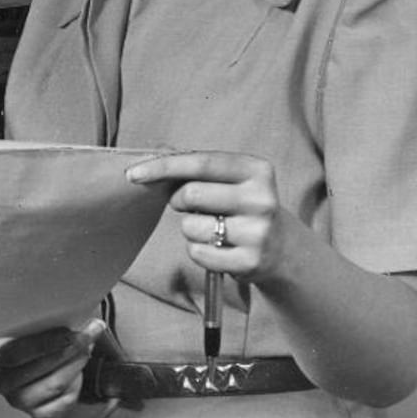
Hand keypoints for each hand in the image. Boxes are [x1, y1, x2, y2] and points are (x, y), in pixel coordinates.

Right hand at [0, 318, 104, 417]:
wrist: (35, 366)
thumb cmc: (30, 339)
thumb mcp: (25, 325)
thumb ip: (36, 319)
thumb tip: (65, 310)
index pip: (14, 353)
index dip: (44, 342)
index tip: (69, 331)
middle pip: (38, 368)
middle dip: (69, 348)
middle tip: (89, 332)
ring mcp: (17, 400)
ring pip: (55, 383)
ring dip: (77, 361)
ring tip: (89, 343)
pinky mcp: (38, 414)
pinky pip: (65, 398)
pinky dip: (77, 379)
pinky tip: (79, 365)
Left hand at [125, 150, 290, 282]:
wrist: (283, 248)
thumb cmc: (242, 206)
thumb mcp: (231, 179)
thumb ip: (194, 166)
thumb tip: (151, 156)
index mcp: (256, 170)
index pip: (201, 162)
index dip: (163, 166)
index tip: (133, 174)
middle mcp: (261, 198)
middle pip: (191, 194)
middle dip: (179, 200)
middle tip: (192, 206)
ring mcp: (258, 232)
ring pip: (190, 227)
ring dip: (191, 229)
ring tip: (214, 228)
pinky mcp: (250, 261)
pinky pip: (197, 253)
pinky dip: (198, 251)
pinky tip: (218, 248)